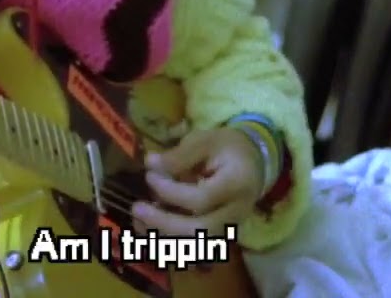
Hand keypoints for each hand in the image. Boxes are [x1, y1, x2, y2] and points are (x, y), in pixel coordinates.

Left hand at [132, 128, 263, 236]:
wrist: (253, 163)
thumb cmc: (228, 147)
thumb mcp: (206, 139)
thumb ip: (180, 154)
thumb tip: (150, 164)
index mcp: (236, 184)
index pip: (202, 199)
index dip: (171, 192)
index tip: (149, 176)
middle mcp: (236, 212)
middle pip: (200, 231)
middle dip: (164, 223)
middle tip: (137, 208)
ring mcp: (229, 228)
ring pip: (196, 247)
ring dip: (164, 239)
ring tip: (138, 222)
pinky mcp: (219, 235)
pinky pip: (194, 250)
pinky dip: (170, 245)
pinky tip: (149, 231)